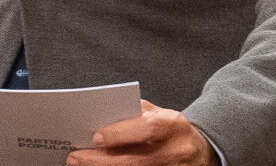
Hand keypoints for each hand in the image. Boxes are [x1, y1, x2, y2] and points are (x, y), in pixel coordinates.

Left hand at [67, 101, 213, 165]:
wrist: (200, 151)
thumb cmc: (170, 130)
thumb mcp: (159, 114)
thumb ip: (134, 113)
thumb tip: (100, 118)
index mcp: (173, 125)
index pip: (146, 129)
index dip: (119, 134)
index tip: (95, 138)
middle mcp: (176, 150)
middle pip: (134, 161)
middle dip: (100, 161)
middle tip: (75, 157)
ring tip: (80, 165)